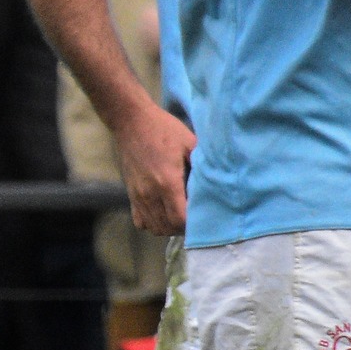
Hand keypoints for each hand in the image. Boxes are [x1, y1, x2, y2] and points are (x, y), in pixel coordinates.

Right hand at [114, 103, 195, 236]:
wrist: (131, 122)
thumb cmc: (164, 129)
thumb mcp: (189, 142)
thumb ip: (202, 164)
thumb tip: (219, 180)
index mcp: (167, 181)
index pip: (180, 219)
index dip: (193, 223)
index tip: (203, 215)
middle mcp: (150, 193)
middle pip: (168, 227)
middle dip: (184, 228)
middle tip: (195, 218)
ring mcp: (138, 195)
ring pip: (154, 227)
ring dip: (169, 227)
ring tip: (180, 217)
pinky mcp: (131, 194)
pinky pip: (141, 222)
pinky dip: (153, 223)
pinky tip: (163, 214)